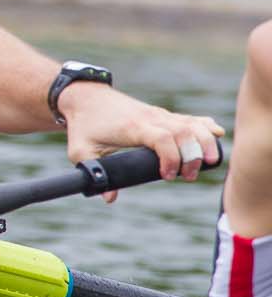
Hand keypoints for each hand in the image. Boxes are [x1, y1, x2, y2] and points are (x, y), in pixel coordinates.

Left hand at [60, 83, 224, 198]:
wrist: (85, 98)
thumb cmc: (83, 125)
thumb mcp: (80, 151)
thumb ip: (93, 173)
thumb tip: (110, 198)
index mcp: (132, 127)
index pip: (162, 138)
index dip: (171, 158)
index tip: (167, 176)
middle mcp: (151, 118)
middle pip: (185, 132)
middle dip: (194, 156)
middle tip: (188, 177)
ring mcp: (159, 115)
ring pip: (193, 124)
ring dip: (206, 143)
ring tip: (209, 163)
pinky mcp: (163, 115)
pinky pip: (190, 119)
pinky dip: (205, 127)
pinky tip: (216, 135)